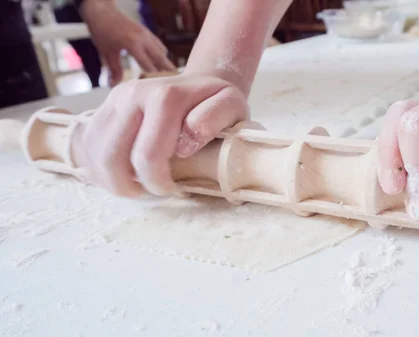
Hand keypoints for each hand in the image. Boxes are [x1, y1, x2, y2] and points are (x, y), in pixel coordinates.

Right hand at [73, 71, 248, 197]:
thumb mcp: (232, 106)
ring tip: (134, 188)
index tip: (173, 189)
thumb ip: (215, 118)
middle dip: (128, 186)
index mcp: (164, 96)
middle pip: (112, 156)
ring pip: (94, 152)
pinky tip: (119, 177)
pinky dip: (98, 168)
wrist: (200, 82)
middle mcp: (132, 93)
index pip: (147, 154)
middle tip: (151, 192)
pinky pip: (88, 145)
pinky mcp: (105, 107)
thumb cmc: (217, 101)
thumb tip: (184, 143)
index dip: (156, 182)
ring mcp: (114, 99)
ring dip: (110, 180)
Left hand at [80, 1, 175, 85]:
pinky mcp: (146, 31)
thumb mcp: (106, 52)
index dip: (155, 77)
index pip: (149, 65)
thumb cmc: (102, 32)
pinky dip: (161, 53)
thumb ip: (113, 70)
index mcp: (133, 44)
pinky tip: (160, 61)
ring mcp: (146, 33)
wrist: (101, 11)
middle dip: (168, 70)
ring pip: (162, 50)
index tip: (161, 87)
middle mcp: (143, 38)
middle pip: (161, 58)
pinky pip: (158, 44)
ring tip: (170, 74)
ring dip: (165, 62)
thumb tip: (114, 85)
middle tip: (177, 82)